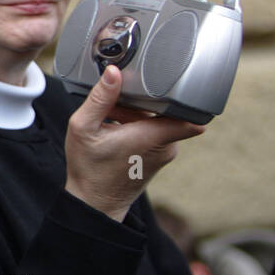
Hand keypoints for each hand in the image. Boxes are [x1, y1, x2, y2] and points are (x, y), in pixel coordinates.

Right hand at [64, 66, 205, 221]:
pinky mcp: (160, 158)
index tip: (166, 84)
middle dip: (141, 102)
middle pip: (165, 110)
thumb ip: (100, 98)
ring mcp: (166, 153)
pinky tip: (116, 130)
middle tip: (115, 107)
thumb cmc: (89, 169)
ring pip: (159, 120)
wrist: (95, 202)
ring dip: (137, 114)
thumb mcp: (84, 128)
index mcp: (153, 135)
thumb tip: (113, 72)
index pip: (190, 111)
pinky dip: (137, 127)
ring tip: (112, 119)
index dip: (182, 94)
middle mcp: (167, 145)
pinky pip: (155, 132)